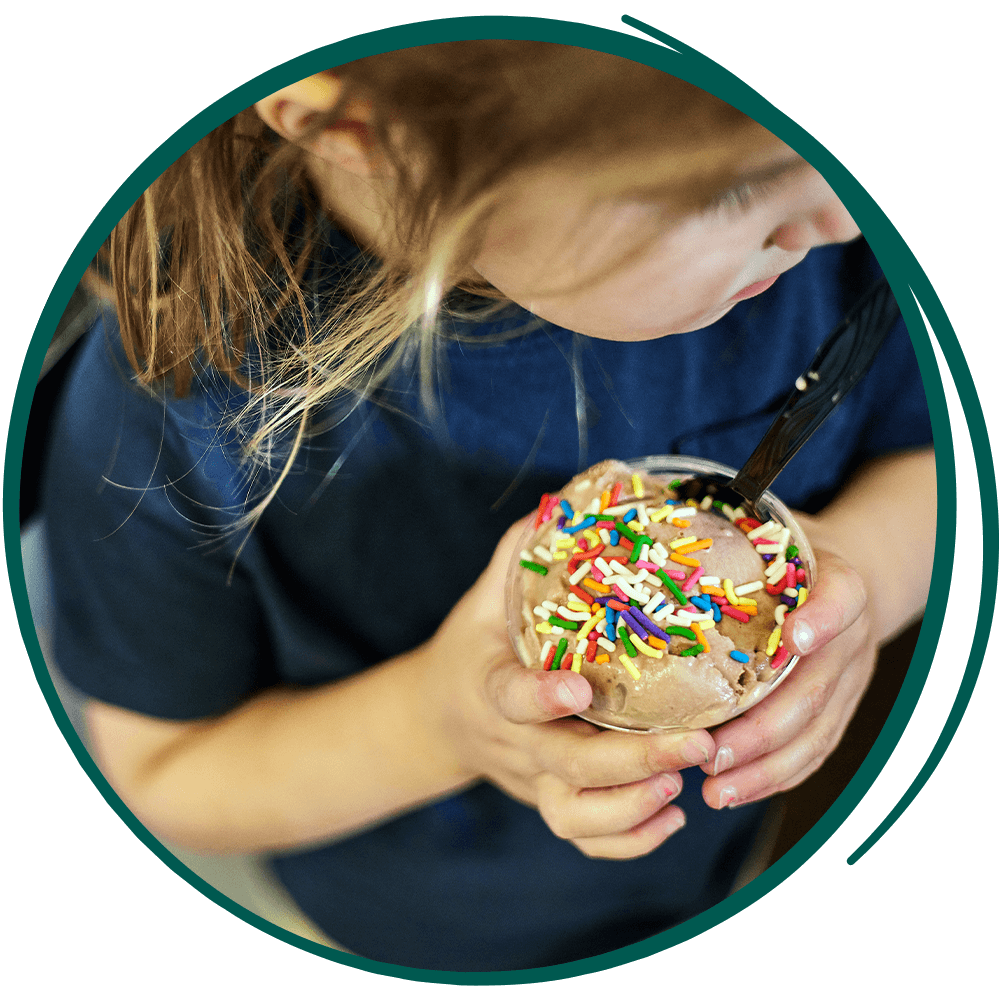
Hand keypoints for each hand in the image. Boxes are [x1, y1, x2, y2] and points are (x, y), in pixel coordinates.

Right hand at [422, 515, 716, 859]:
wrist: (442, 715)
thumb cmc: (476, 646)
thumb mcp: (485, 595)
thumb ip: (523, 552)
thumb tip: (574, 498)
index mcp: (491, 687)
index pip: (511, 699)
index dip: (540, 698)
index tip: (577, 690)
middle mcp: (515, 742)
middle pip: (568, 766)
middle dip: (632, 760)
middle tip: (694, 743)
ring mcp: (533, 780)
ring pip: (575, 815)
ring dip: (632, 808)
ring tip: (682, 785)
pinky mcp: (551, 802)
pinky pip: (585, 839)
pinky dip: (628, 841)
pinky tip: (672, 818)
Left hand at [699, 514, 874, 808]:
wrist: (855, 576)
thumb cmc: (789, 555)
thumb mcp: (771, 531)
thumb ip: (728, 535)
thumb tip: (641, 529)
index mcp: (837, 582)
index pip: (841, 597)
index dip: (823, 618)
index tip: (797, 638)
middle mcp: (849, 638)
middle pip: (815, 690)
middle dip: (762, 730)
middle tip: (711, 754)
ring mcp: (849, 679)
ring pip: (814, 733)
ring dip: (764, 768)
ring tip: (716, 788)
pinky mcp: (841, 708)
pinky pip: (815, 750)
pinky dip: (776, 777)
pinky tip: (736, 790)